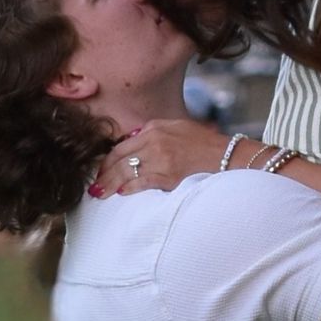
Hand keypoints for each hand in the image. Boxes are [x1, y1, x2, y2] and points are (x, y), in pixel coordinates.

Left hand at [89, 115, 232, 195]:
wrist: (227, 155)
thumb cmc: (204, 143)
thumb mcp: (176, 127)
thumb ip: (153, 132)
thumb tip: (132, 140)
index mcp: (154, 128)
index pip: (122, 145)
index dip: (107, 159)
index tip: (100, 170)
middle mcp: (154, 141)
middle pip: (119, 158)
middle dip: (103, 174)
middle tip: (94, 186)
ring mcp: (161, 159)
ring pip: (126, 171)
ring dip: (110, 184)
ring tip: (99, 193)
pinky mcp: (169, 175)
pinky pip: (142, 182)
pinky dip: (129, 188)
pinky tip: (122, 193)